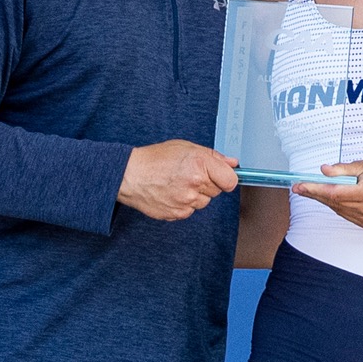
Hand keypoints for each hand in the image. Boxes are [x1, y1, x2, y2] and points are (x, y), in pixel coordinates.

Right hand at [118, 141, 238, 220]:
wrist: (129, 175)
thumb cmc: (155, 159)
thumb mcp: (185, 148)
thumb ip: (213, 156)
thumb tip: (233, 164)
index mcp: (200, 164)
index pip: (230, 180)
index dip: (226, 178)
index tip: (221, 176)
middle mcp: (195, 183)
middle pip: (217, 191)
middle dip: (207, 184)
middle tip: (188, 175)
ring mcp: (186, 200)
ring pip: (203, 202)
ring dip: (195, 195)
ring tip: (177, 184)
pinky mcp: (177, 213)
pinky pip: (190, 211)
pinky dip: (183, 205)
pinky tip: (171, 193)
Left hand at [290, 157, 362, 228]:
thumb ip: (342, 169)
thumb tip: (323, 171)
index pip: (335, 193)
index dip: (314, 189)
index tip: (300, 186)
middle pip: (333, 202)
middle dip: (315, 193)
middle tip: (299, 187)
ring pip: (337, 209)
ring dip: (325, 199)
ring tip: (316, 188)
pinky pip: (344, 213)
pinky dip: (337, 205)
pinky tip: (335, 196)